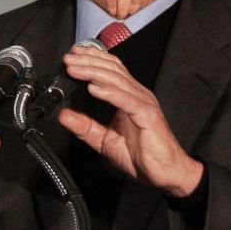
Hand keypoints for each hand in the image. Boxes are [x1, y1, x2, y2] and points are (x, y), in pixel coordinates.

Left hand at [58, 45, 202, 196]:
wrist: (165, 173)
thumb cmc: (143, 155)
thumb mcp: (104, 140)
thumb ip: (84, 127)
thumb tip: (64, 115)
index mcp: (129, 97)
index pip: (110, 70)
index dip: (92, 60)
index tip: (72, 56)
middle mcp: (137, 95)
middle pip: (111, 70)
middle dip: (88, 62)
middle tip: (68, 59)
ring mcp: (143, 104)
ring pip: (116, 81)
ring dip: (93, 73)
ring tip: (76, 69)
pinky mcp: (147, 116)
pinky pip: (126, 100)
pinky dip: (109, 92)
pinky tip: (94, 89)